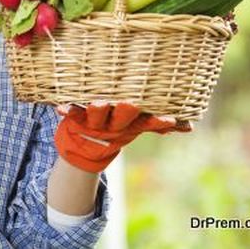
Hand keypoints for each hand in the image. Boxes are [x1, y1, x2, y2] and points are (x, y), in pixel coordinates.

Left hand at [54, 101, 191, 172]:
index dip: (158, 121)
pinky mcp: (77, 118)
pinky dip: (67, 110)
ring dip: (99, 110)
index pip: (148, 123)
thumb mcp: (138, 125)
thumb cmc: (117, 125)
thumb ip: (158, 123)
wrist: (84, 146)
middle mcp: (114, 124)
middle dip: (126, 111)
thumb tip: (189, 126)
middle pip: (122, 118)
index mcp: (131, 123)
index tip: (169, 119)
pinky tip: (60, 108)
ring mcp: (96, 122)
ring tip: (99, 104)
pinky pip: (72, 113)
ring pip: (98, 116)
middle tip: (131, 103)